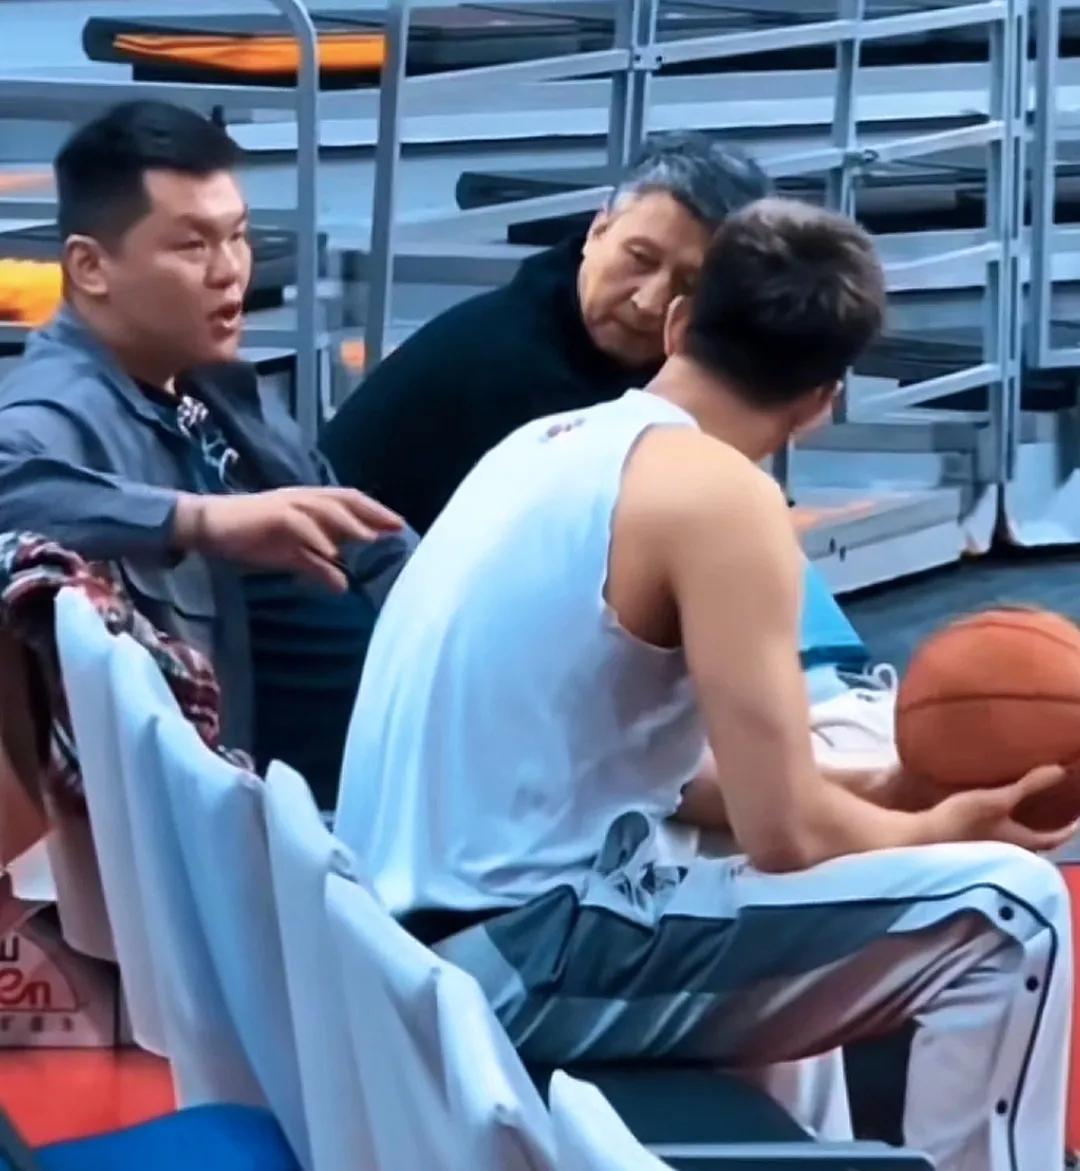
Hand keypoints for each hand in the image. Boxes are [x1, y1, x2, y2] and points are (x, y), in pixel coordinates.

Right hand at [173, 487, 402, 591]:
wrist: (209, 527)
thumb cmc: (251, 538)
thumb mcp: (291, 557)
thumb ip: (317, 568)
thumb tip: (344, 587)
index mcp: (309, 504)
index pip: (349, 502)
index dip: (375, 512)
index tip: (399, 526)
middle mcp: (302, 498)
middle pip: (345, 499)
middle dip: (372, 512)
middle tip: (397, 527)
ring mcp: (287, 503)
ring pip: (325, 508)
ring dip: (350, 523)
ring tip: (372, 538)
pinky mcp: (271, 514)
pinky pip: (299, 523)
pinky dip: (317, 536)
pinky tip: (332, 552)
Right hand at [927, 765, 1079, 853]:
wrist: (922, 838)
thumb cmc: (963, 820)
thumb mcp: (998, 800)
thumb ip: (1028, 786)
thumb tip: (1061, 770)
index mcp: (1019, 842)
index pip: (1052, 839)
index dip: (1066, 830)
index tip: (1077, 821)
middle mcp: (1007, 850)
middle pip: (1033, 843)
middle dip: (1043, 829)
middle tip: (1051, 812)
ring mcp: (987, 849)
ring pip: (1012, 840)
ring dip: (1021, 827)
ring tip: (1022, 810)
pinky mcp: (968, 844)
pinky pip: (994, 836)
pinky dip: (1001, 826)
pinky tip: (990, 815)